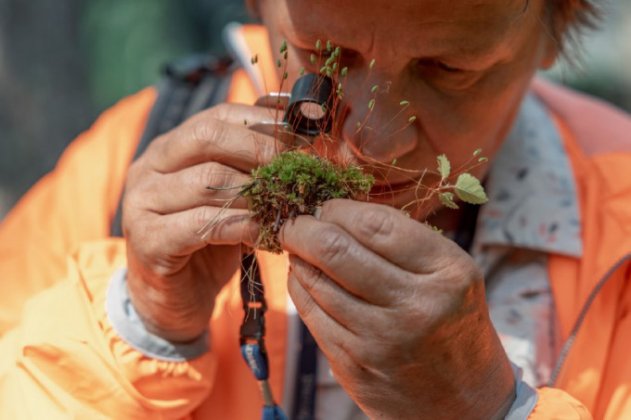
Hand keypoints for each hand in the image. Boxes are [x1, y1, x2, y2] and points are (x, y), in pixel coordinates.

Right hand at [122, 104, 282, 341]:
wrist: (172, 299)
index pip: (218, 116)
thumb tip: (296, 132)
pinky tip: (264, 233)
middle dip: (260, 149)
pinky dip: (241, 226)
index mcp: (169, 148)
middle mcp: (149, 168)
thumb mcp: (231, 198)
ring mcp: (142, 203)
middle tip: (294, 169)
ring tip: (285, 203)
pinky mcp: (148, 241)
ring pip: (208, 181)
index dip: (263, 123)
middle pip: (208, 137)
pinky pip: (203, 224)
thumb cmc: (207, 243)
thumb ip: (250, 168)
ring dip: (256, 192)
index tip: (302, 139)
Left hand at [280, 199, 514, 418]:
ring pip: (315, 281)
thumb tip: (334, 210)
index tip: (325, 206)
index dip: (338, 209)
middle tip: (295, 222)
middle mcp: (415, 306)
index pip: (375, 224)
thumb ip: (400, 240)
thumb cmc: (451, 321)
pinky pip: (310, 313)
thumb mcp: (449, 272)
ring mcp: (380, 338)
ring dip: (297, 257)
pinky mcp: (353, 363)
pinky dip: (300, 287)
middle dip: (303, 228)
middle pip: (335, 250)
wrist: (462, 399)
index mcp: (447, 272)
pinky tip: (304, 277)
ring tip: (299, 248)